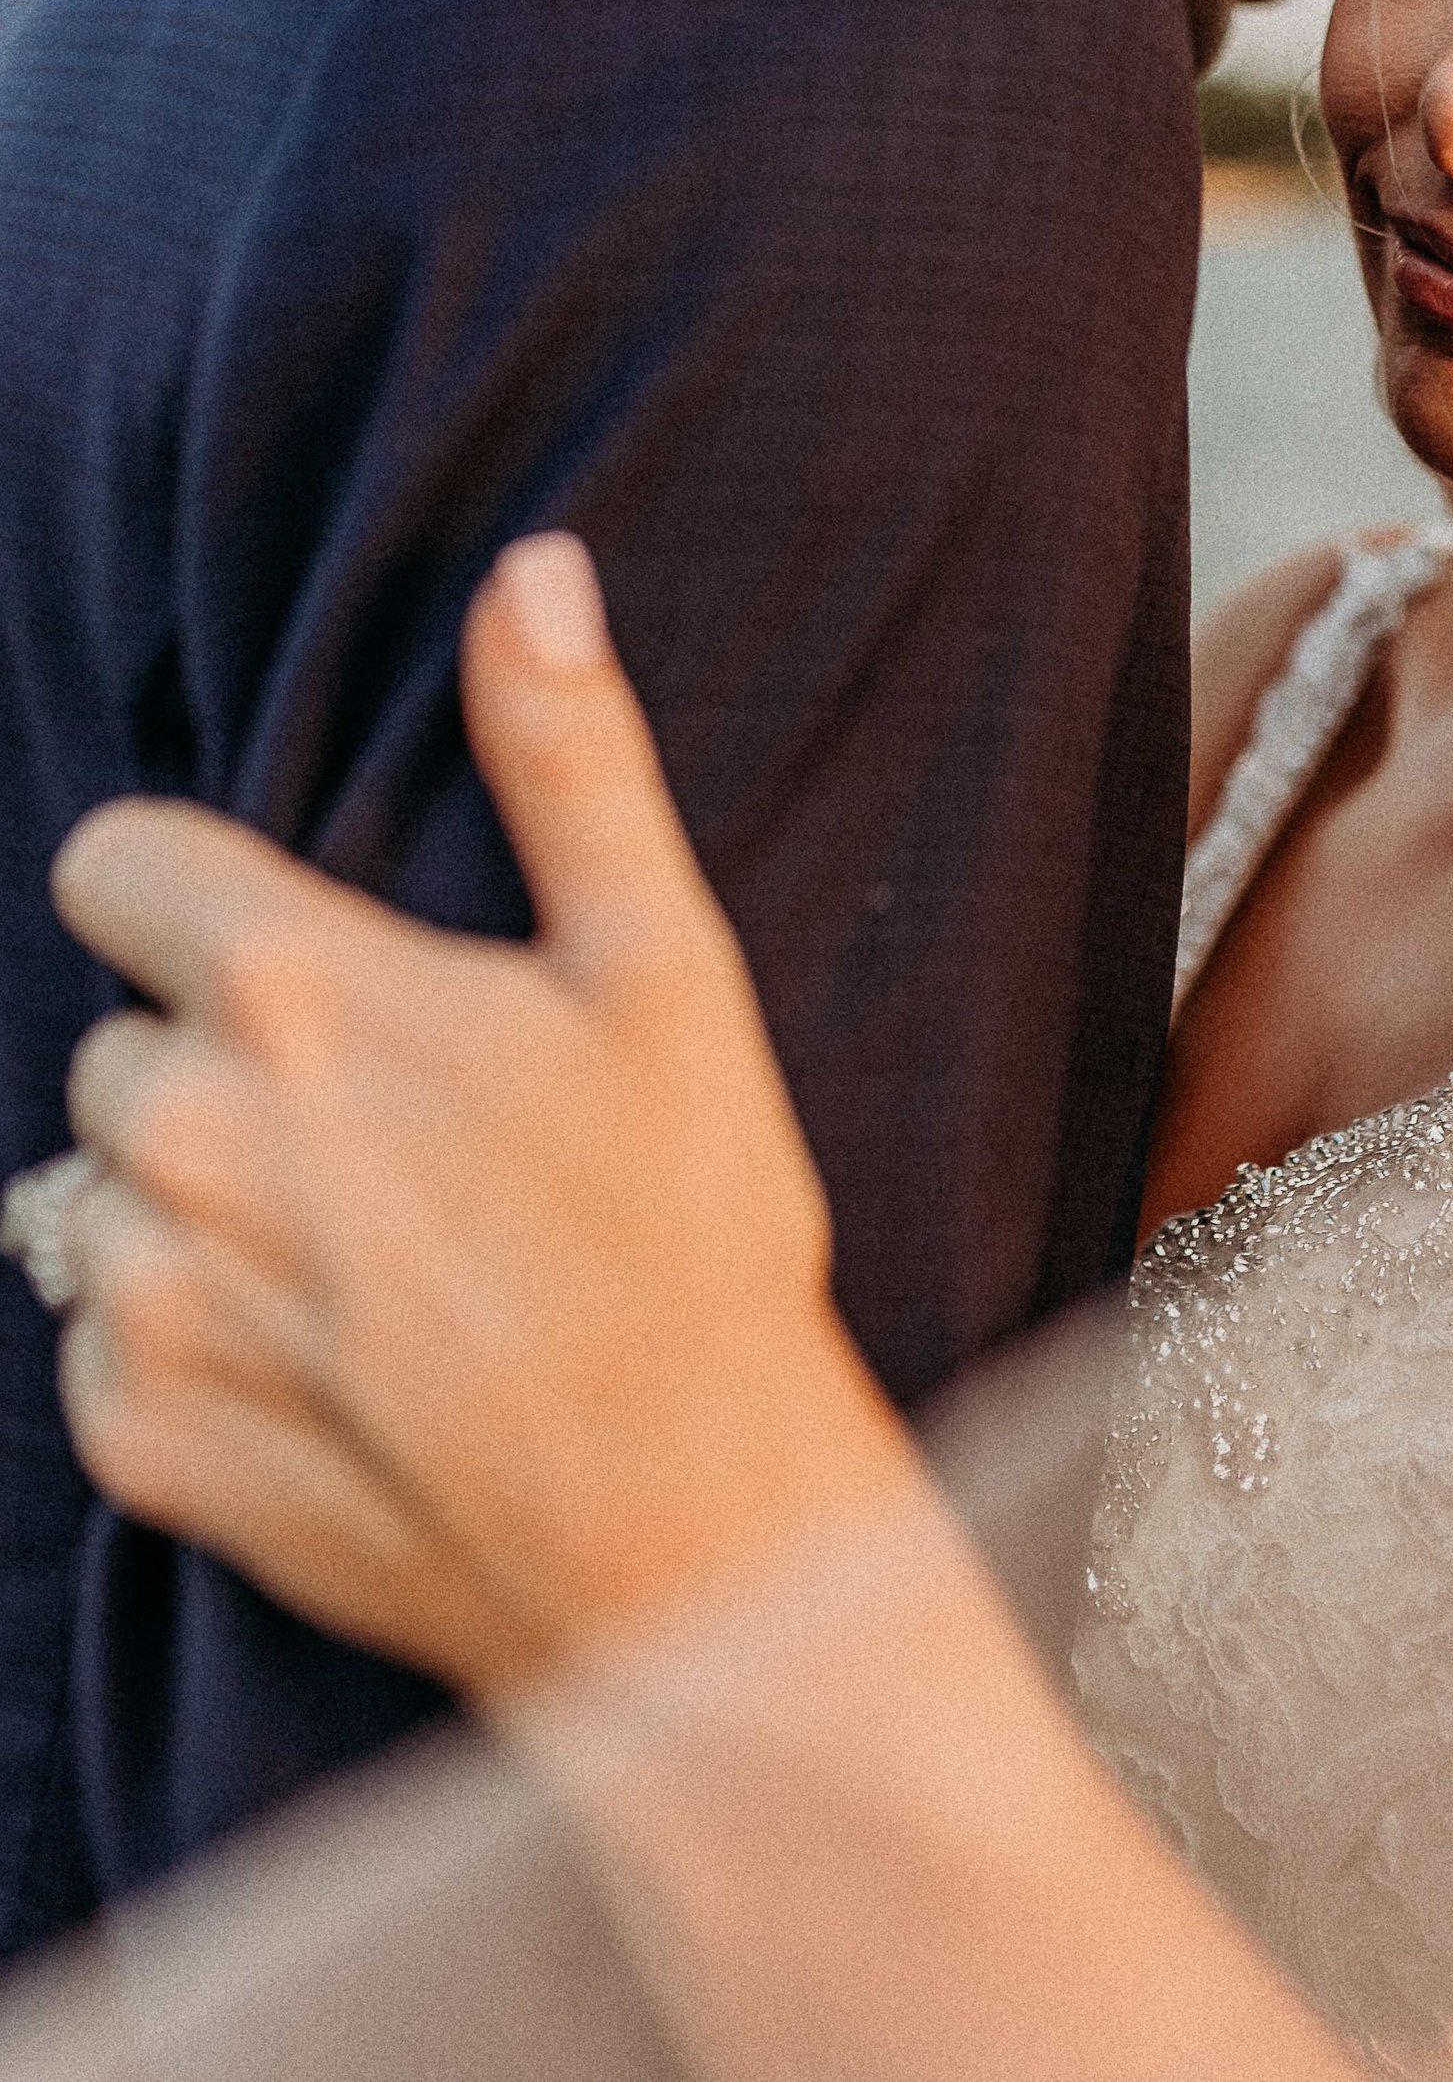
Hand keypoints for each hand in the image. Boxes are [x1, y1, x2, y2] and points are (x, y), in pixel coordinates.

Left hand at [43, 533, 912, 1698]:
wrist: (687, 1534)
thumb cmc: (692, 1236)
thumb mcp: (664, 969)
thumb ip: (569, 758)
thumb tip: (530, 573)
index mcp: (294, 997)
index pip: (114, 860)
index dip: (198, 891)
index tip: (298, 953)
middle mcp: (179, 1139)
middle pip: (122, 1035)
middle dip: (224, 1062)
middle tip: (396, 1132)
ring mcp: (144, 1300)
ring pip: (103, 1188)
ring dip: (198, 1202)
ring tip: (371, 1253)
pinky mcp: (133, 1439)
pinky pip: (105, 1338)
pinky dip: (195, 1340)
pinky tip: (340, 1359)